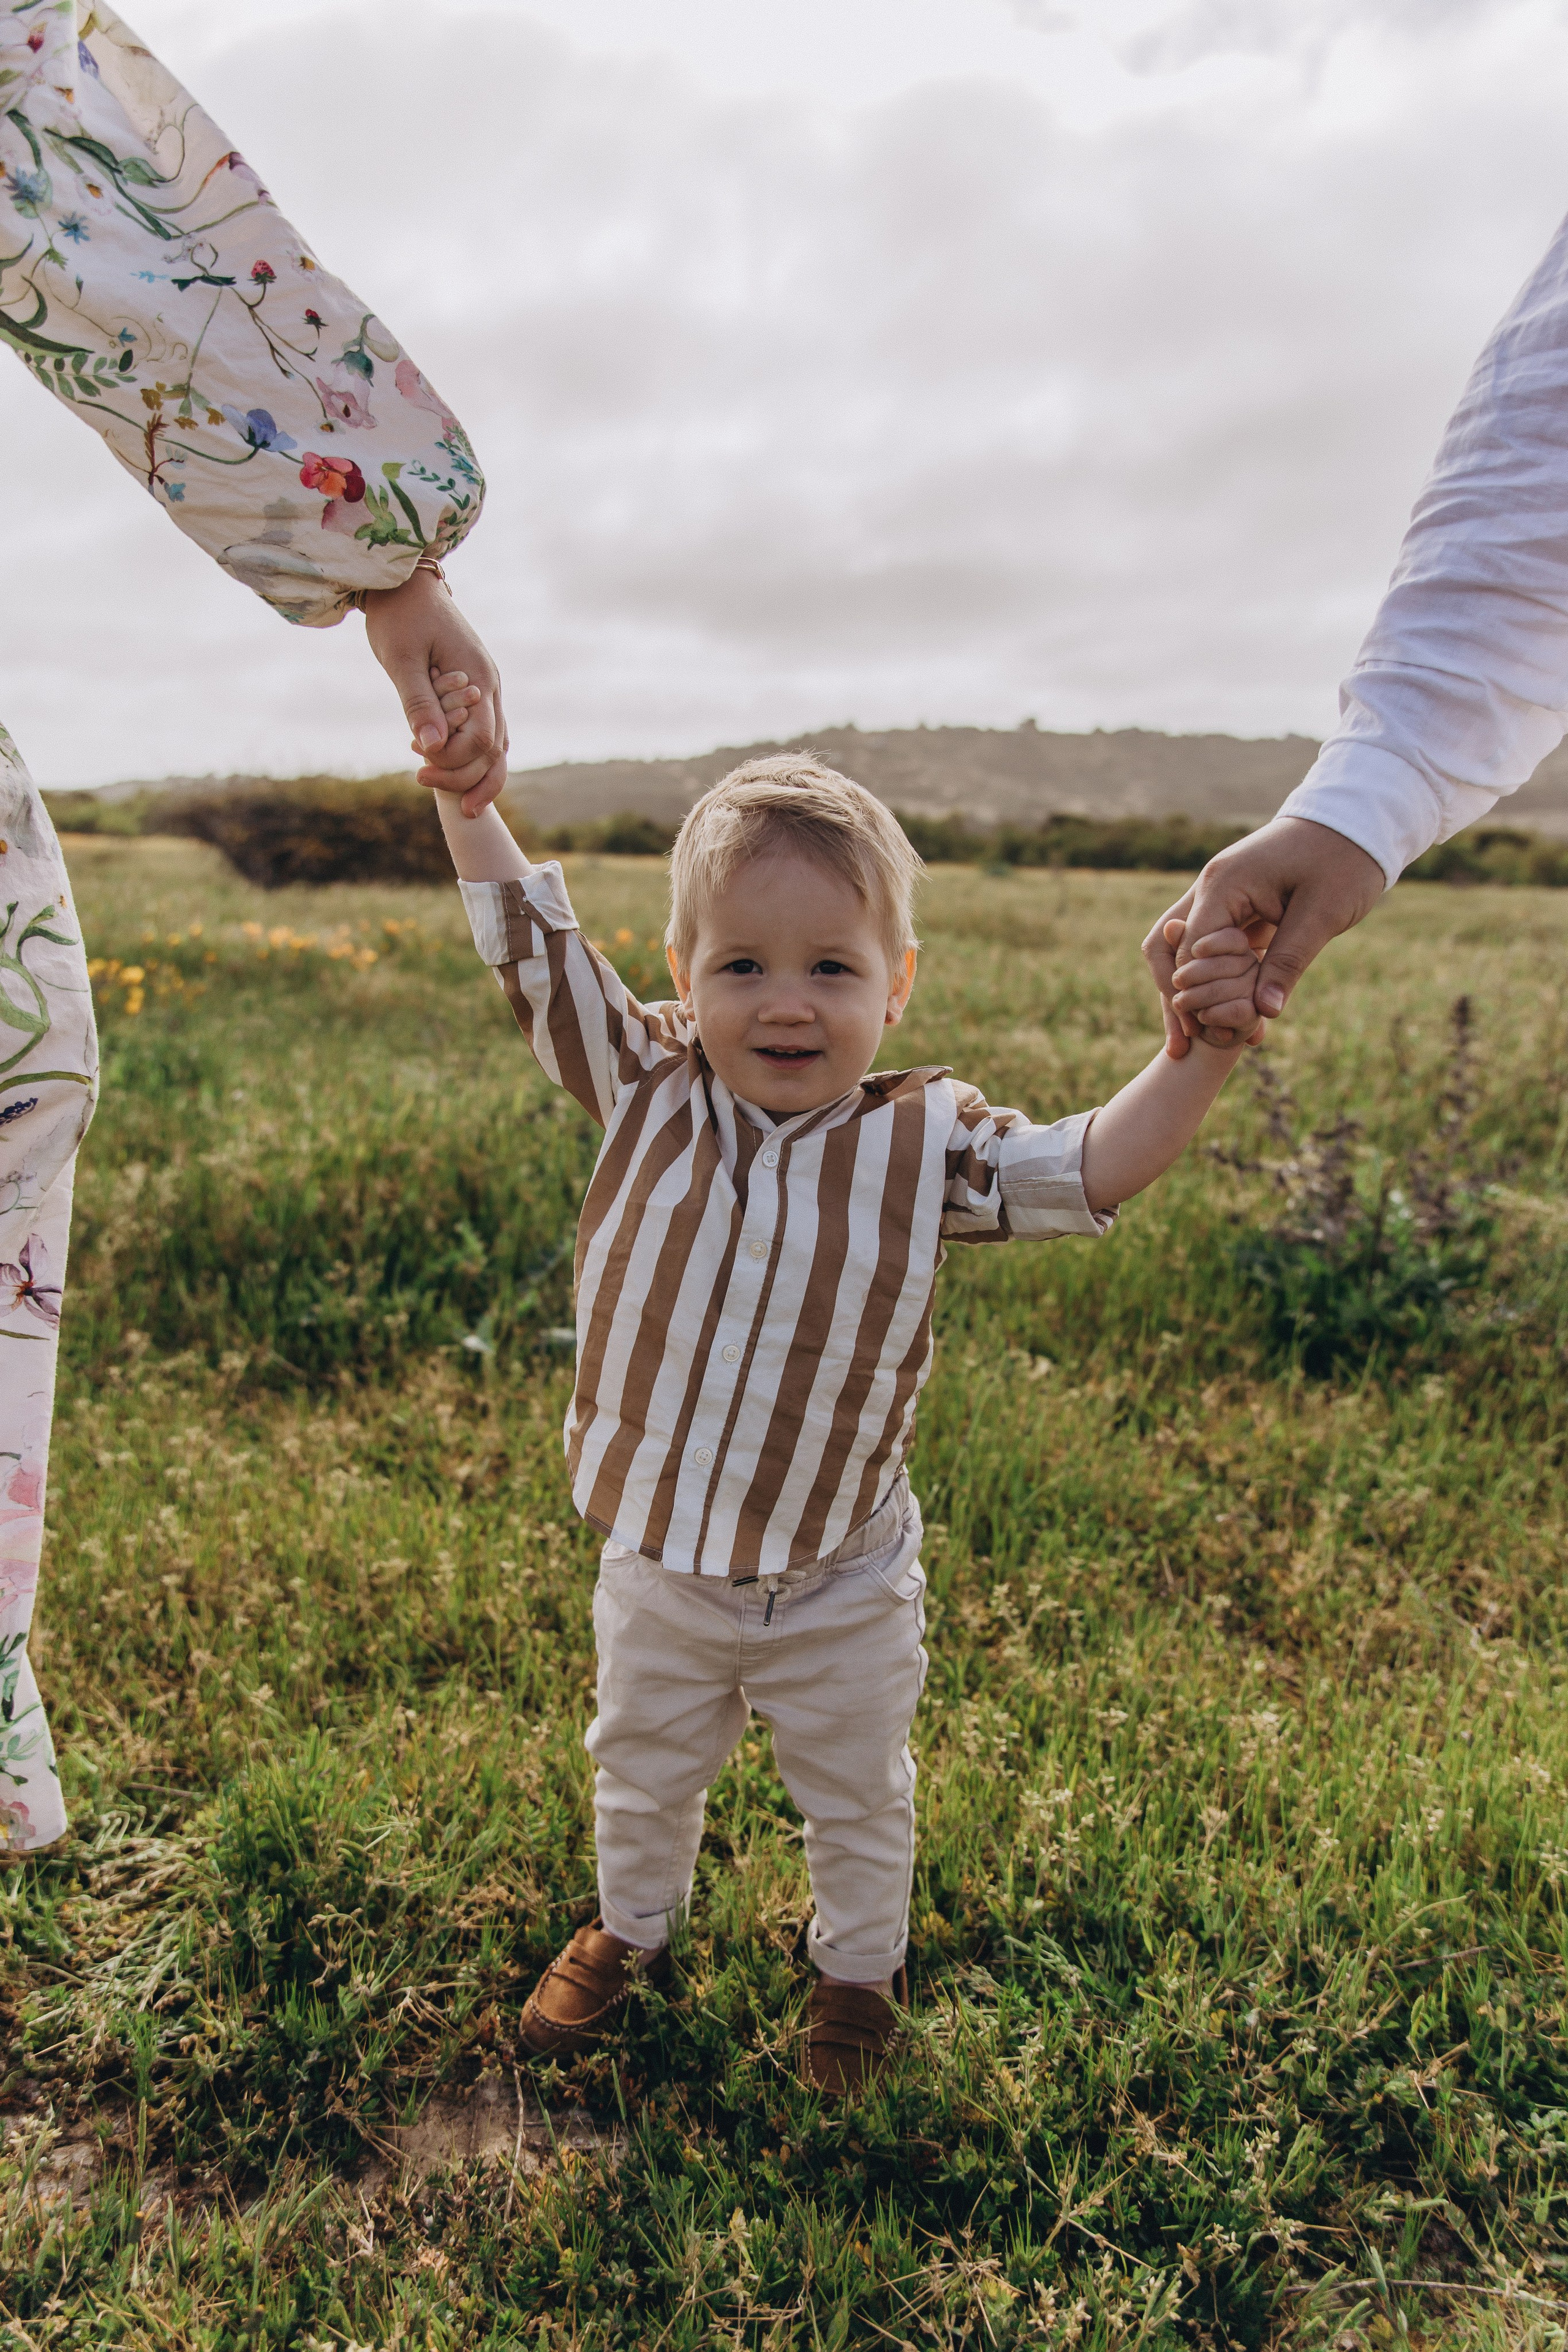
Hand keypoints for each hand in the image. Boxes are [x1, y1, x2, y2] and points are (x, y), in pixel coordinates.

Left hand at [361, 569, 508, 814]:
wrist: (405, 581)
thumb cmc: (399, 615)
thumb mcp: (402, 660)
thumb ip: (419, 703)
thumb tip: (432, 748)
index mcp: (479, 679)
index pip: (480, 742)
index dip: (453, 764)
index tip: (418, 769)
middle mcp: (491, 686)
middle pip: (495, 749)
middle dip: (466, 777)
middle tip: (423, 783)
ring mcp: (487, 687)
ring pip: (496, 743)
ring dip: (476, 773)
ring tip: (457, 801)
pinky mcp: (476, 688)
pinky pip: (485, 730)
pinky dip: (473, 754)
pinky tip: (452, 767)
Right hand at [1142, 816, 1384, 1057]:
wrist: (1358, 818)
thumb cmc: (1345, 858)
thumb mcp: (1322, 914)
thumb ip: (1288, 963)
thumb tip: (1261, 1013)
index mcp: (1224, 885)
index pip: (1188, 951)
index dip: (1192, 997)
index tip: (1206, 1036)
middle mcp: (1211, 887)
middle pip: (1167, 948)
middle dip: (1173, 998)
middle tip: (1184, 1046)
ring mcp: (1220, 893)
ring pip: (1180, 948)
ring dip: (1187, 990)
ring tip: (1197, 1038)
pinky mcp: (1236, 902)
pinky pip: (1210, 944)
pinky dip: (1212, 978)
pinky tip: (1226, 1012)